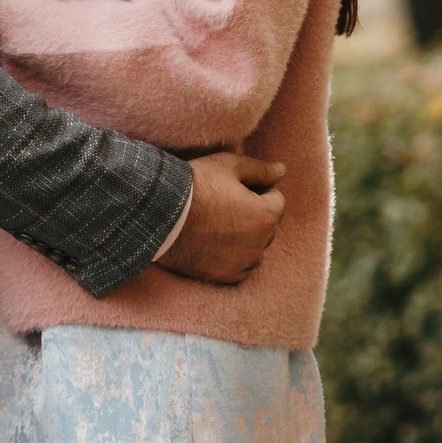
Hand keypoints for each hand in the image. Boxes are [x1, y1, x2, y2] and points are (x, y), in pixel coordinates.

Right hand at [154, 152, 285, 285]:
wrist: (158, 214)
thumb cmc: (194, 186)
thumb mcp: (228, 166)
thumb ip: (261, 170)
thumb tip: (282, 171)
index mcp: (265, 215)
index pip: (277, 200)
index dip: (257, 190)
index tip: (233, 189)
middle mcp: (259, 243)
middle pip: (268, 225)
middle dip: (254, 215)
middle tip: (223, 205)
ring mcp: (242, 263)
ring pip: (257, 248)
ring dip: (247, 238)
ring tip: (217, 224)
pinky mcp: (224, 276)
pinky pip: (242, 268)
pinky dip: (234, 258)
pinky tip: (214, 243)